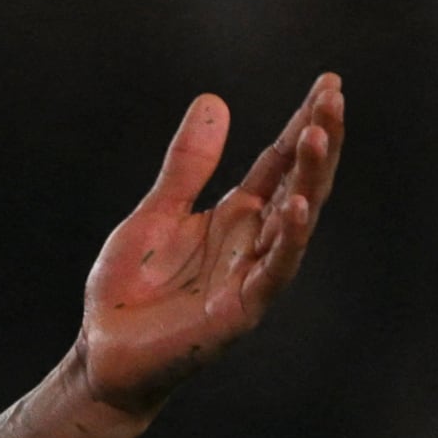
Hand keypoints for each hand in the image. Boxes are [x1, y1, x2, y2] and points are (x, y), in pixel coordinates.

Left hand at [76, 73, 343, 415]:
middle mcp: (253, 240)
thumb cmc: (130, 289)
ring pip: (295, 219)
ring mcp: (253, 274)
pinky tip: (297, 207)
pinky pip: (274, 270)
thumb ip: (187, 165)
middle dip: (319, 139)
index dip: (304, 124)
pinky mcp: (243, 308)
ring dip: (310, 178)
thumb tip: (213, 100)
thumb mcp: (156, 213)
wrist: (104, 353)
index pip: (280, 162)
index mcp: (236, 215)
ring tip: (321, 134)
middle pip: (298, 182)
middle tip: (333, 96)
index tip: (328, 84)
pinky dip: (288, 239)